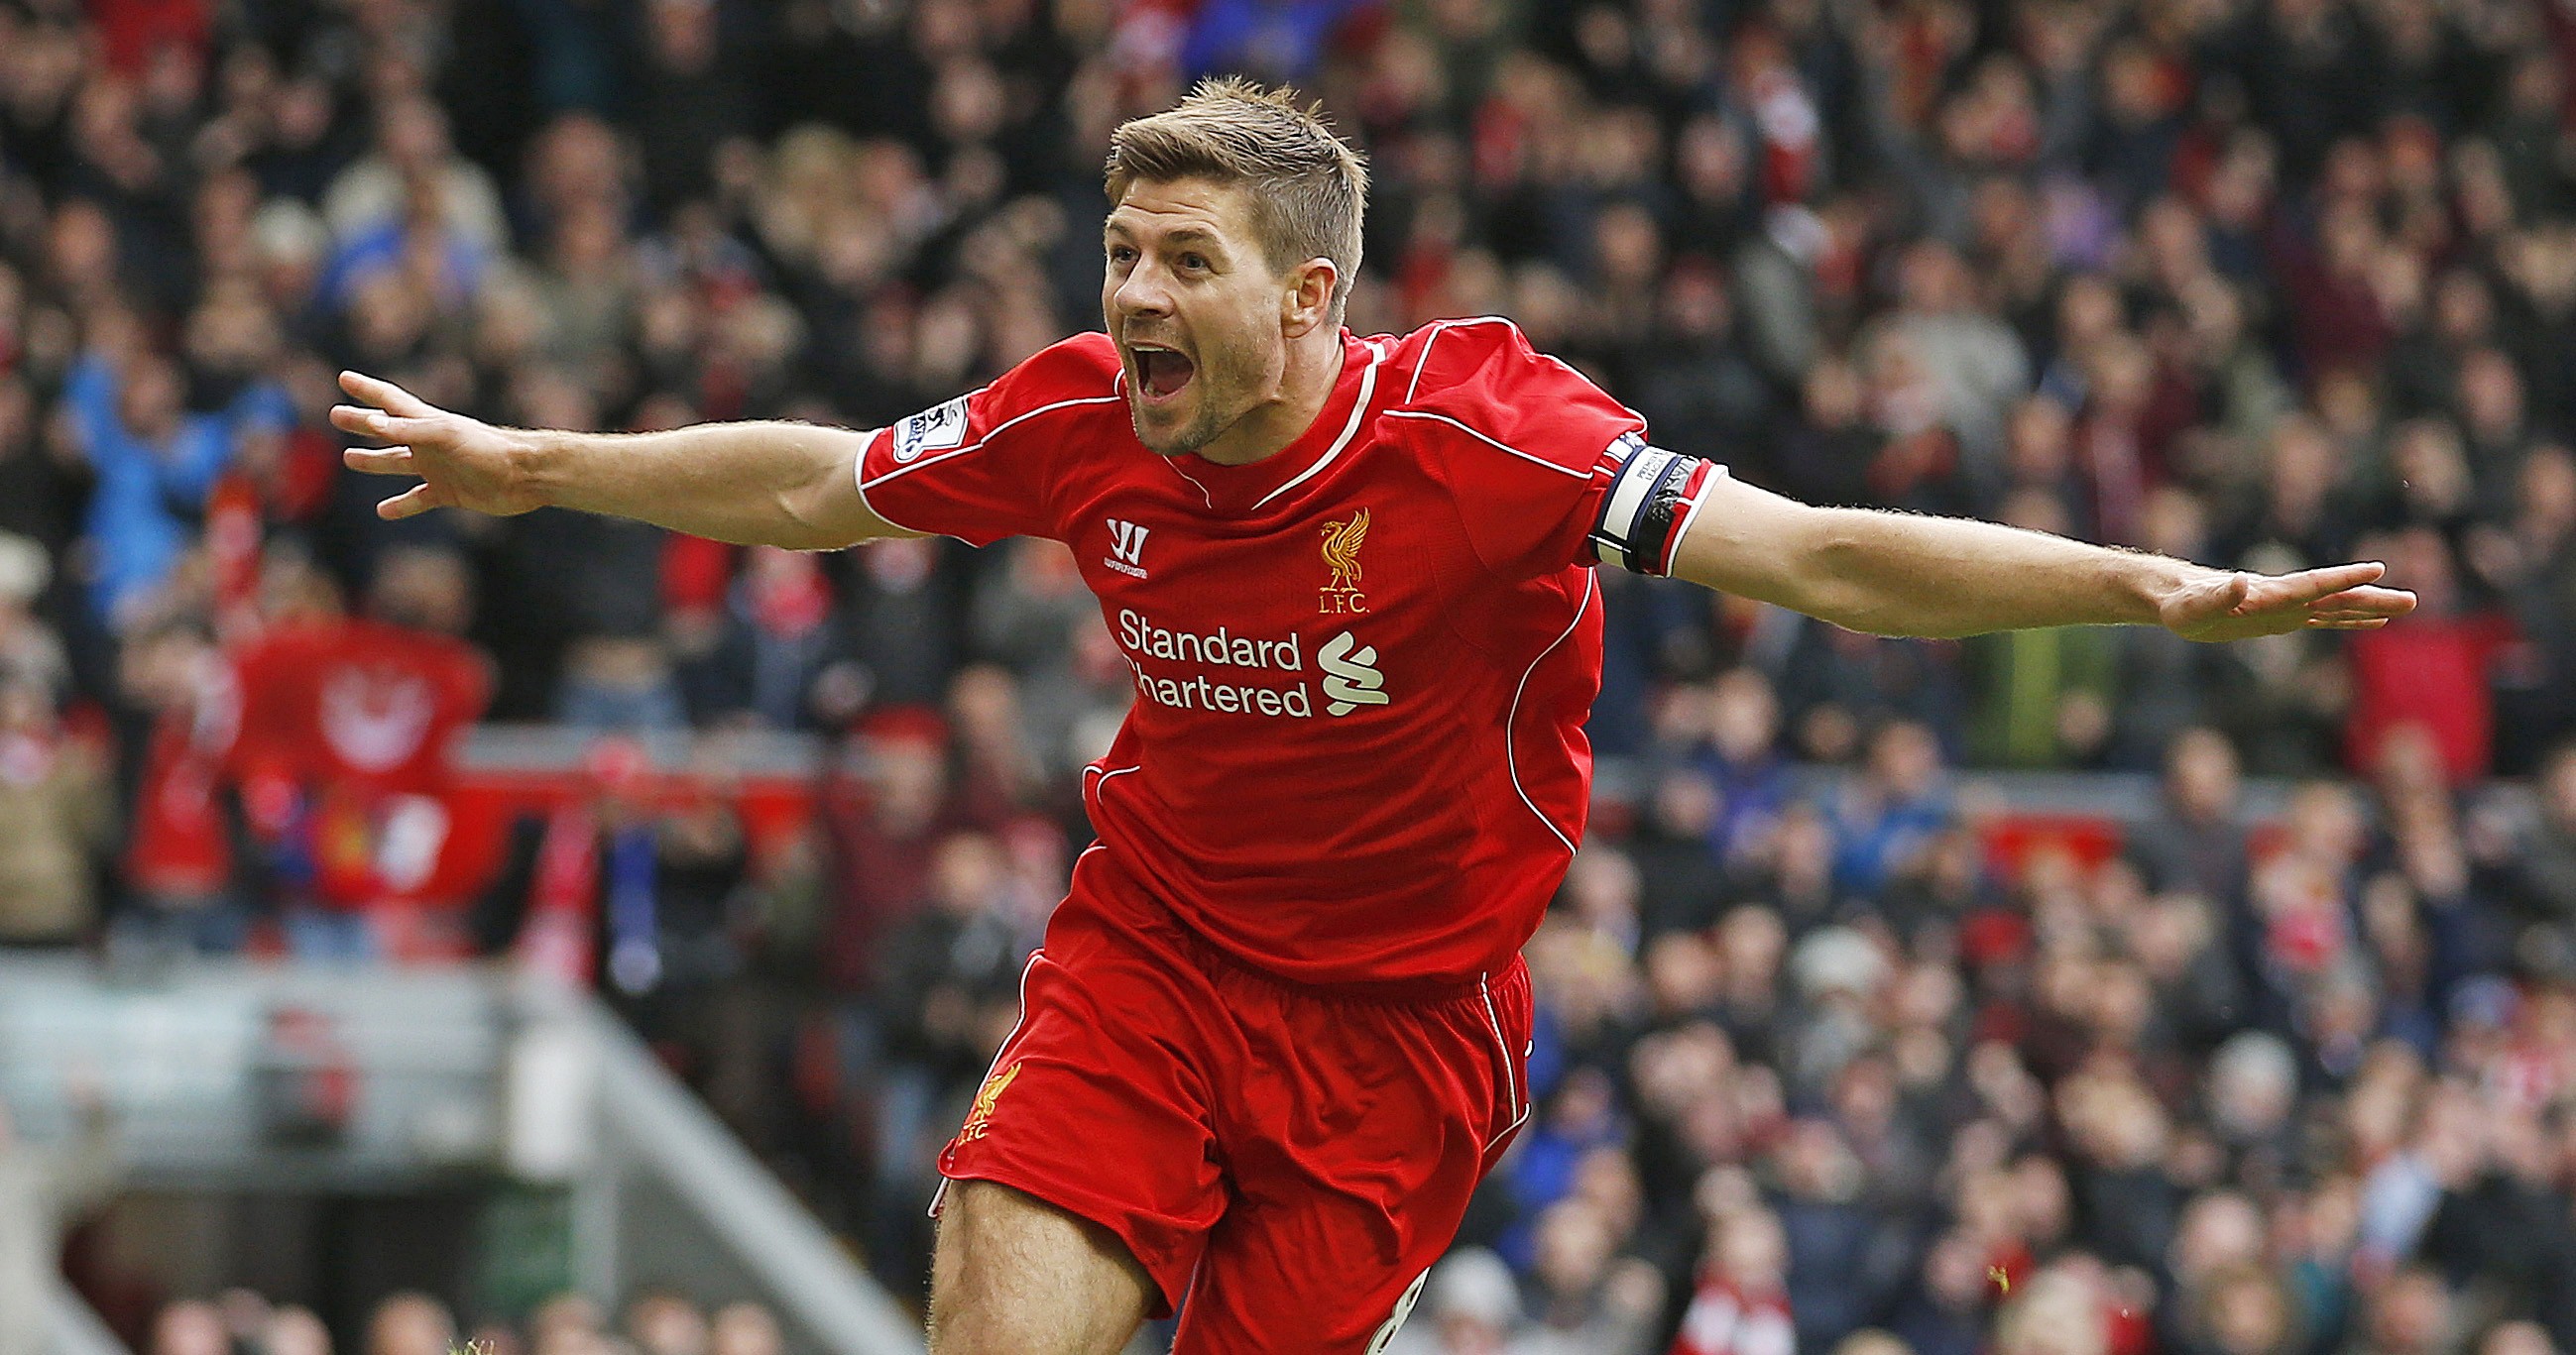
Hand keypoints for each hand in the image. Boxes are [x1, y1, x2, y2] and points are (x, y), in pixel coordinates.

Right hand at [331, 371, 547, 520]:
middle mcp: (429, 443)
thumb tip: (372, 422)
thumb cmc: (487, 448)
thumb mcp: (444, 435)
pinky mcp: (449, 493)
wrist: (525, 475)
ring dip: (375, 462)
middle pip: (387, 431)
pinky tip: (384, 511)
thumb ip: (408, 430)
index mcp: (427, 422)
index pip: (390, 401)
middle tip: (336, 415)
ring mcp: (438, 468)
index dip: (366, 390)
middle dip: (362, 423)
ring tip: (350, 459)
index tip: (344, 378)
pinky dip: (401, 506)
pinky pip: (419, 500)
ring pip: (398, 464)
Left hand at [2160, 561, 2416, 641]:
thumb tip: (2240, 581)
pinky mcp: (2282, 620)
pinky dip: (2348, 620)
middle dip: (2372, 598)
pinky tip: (2372, 622)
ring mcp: (2286, 609)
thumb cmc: (2182, 606)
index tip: (2375, 568)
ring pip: (2336, 607)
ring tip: (2407, 605)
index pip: (2312, 585)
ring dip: (2370, 607)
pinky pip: (2322, 620)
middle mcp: (2283, 599)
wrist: (2177, 599)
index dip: (2342, 578)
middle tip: (2412, 599)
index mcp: (2268, 595)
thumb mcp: (2194, 608)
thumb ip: (2217, 596)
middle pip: (2335, 597)